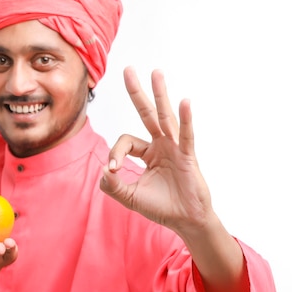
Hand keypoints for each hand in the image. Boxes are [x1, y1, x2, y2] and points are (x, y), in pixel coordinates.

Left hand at [100, 66, 212, 234]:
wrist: (185, 221)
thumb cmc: (161, 207)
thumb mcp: (129, 197)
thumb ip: (113, 186)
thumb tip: (104, 171)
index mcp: (147, 152)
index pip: (126, 141)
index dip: (116, 152)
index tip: (113, 170)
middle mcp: (161, 145)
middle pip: (146, 113)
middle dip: (136, 92)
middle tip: (127, 69)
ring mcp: (175, 148)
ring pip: (165, 117)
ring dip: (160, 94)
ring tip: (156, 72)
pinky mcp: (187, 156)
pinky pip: (185, 134)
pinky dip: (185, 119)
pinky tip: (184, 102)